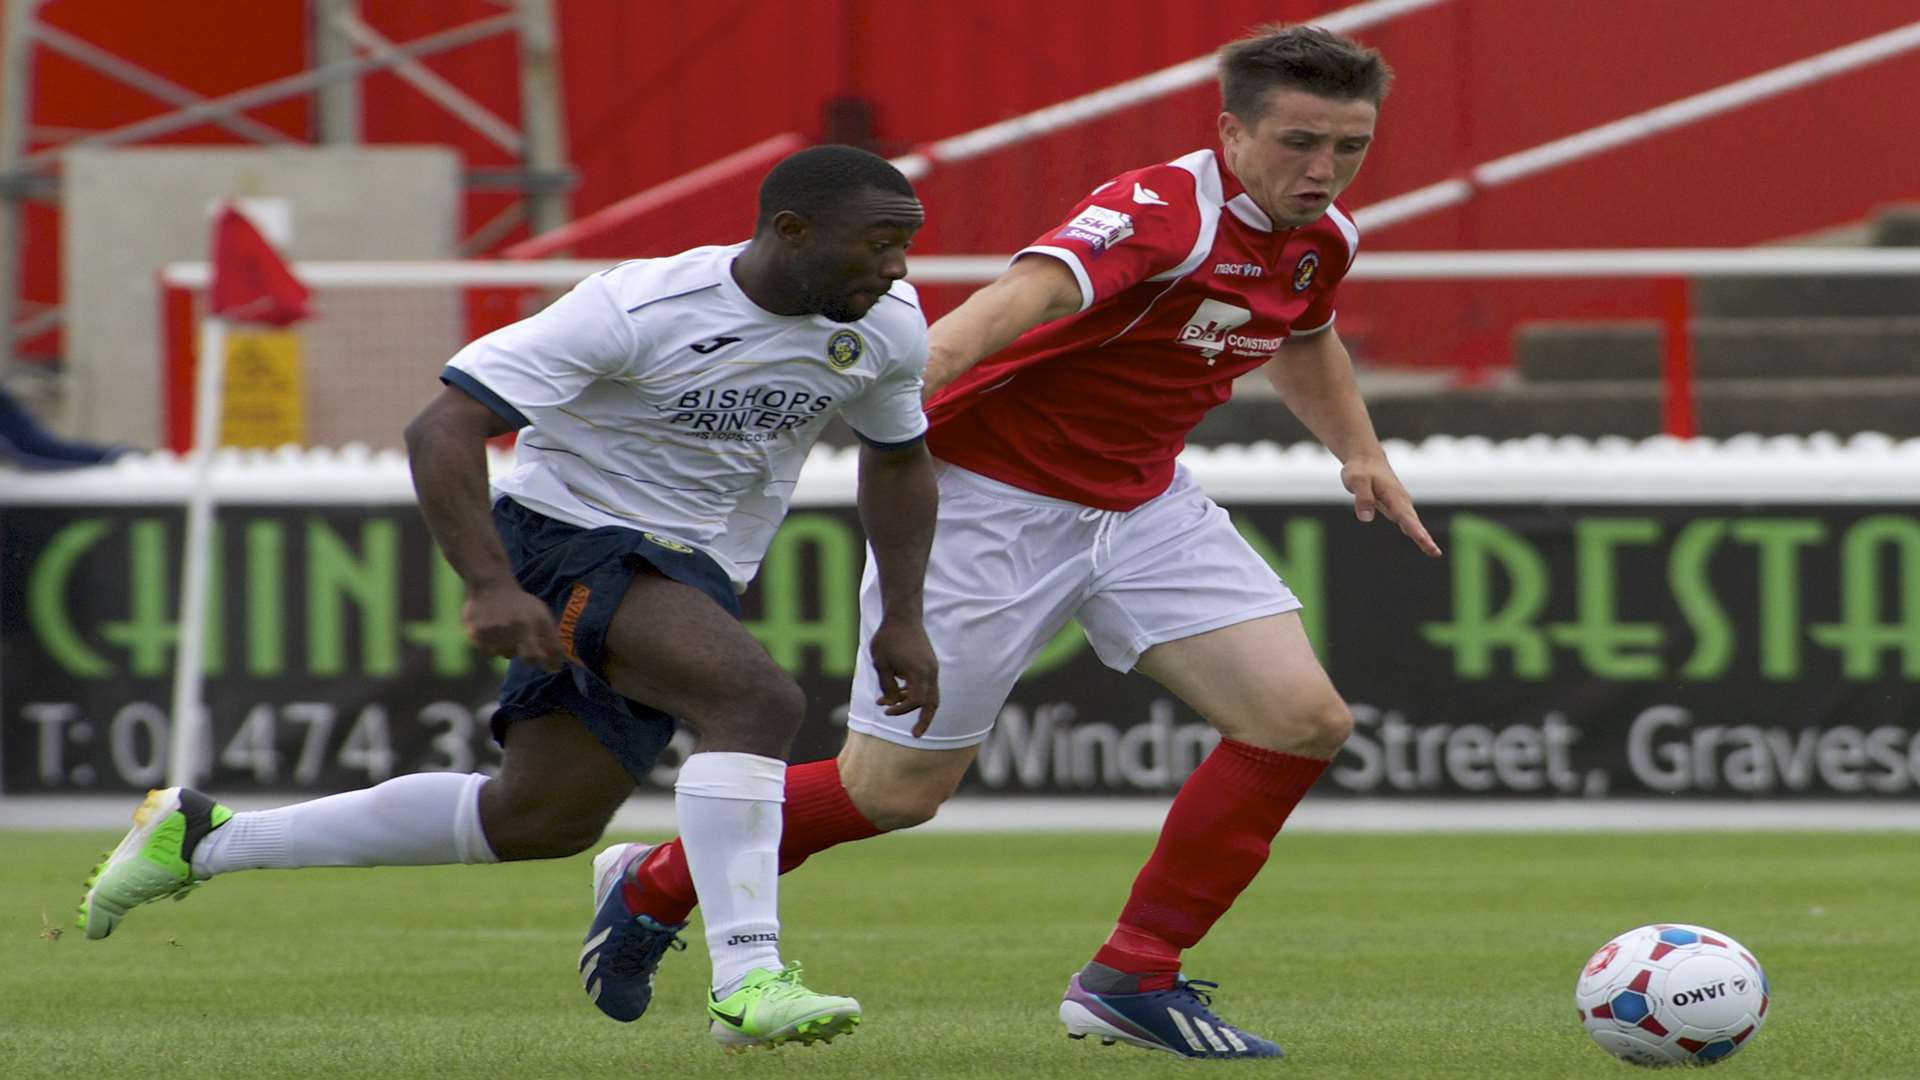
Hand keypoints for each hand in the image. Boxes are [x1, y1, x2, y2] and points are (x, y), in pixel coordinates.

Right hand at [462, 580, 566, 671]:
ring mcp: (498, 630)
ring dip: (507, 648)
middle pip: (531, 658)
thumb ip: (549, 635)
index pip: (552, 649)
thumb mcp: (539, 612)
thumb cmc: (519, 604)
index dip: (554, 662)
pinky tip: (491, 630)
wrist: (490, 585)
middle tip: (525, 650)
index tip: (552, 667)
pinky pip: (488, 651)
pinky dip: (491, 645)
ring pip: (506, 655)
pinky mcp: (479, 633)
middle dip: (531, 658)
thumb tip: (556, 664)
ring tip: (504, 631)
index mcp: (537, 620)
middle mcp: (519, 626)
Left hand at [869, 618, 940, 735]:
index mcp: (919, 672)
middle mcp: (930, 672)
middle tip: (916, 735)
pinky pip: (926, 685)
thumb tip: (893, 703)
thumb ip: (888, 686)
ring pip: (931, 696)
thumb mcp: (881, 664)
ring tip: (898, 714)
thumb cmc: (889, 638)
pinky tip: (896, 694)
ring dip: (917, 707)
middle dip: (925, 721)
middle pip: (932, 703)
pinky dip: (914, 694)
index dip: (901, 710)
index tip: (886, 711)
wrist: (902, 616)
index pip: (916, 701)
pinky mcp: (929, 664)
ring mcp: (932, 668)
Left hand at [1341, 455, 1442, 557]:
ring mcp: (1400, 505)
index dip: (1415, 530)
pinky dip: (1416, 532)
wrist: (1366, 459)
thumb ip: (1362, 498)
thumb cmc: (1361, 470)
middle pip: (1414, 523)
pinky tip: (1423, 542)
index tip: (1424, 541)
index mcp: (1393, 495)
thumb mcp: (1356, 480)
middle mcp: (1400, 501)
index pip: (1405, 516)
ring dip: (1423, 537)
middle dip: (1424, 538)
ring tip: (1433, 551)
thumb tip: (1366, 518)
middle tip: (1435, 553)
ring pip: (1413, 523)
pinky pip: (1407, 522)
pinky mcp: (1396, 507)